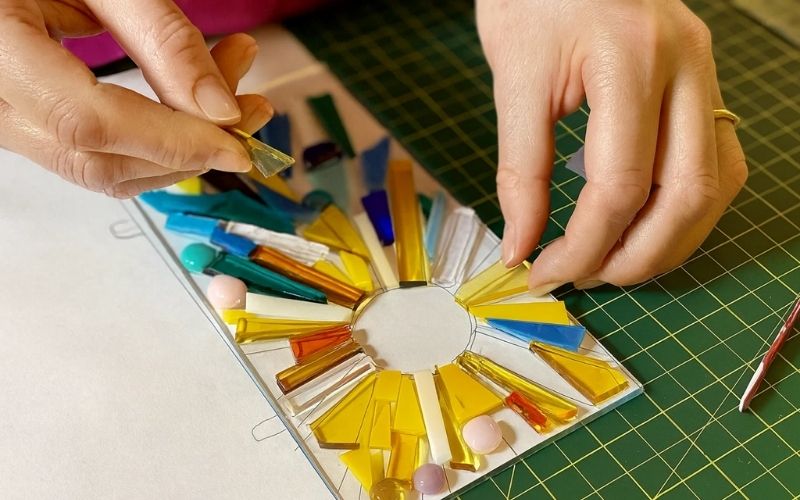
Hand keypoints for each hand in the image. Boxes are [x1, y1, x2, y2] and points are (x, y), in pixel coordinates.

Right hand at [0, 0, 272, 197]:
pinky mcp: (24, 120)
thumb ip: (161, 38)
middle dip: (189, 148)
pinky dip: (151, 140)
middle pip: (99, 159)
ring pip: (99, 166)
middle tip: (250, 108)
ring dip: (178, 146)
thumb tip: (219, 108)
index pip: (90, 123)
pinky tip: (187, 106)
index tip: (238, 143)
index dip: (173, 143)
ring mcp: (3, 115)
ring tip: (231, 96)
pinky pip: (92, 151)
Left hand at [477, 0, 747, 292]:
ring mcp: (705, 71)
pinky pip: (720, 161)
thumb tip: (521, 246)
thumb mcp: (514, 79)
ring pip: (714, 185)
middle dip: (632, 257)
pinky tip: (648, 225)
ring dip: (667, 242)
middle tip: (580, 279)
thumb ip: (521, 170)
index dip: (582, 246)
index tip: (542, 272)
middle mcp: (685, 65)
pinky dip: (687, 208)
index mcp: (631, 58)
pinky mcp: (704, 80)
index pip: (620, 184)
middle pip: (684, 195)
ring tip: (613, 265)